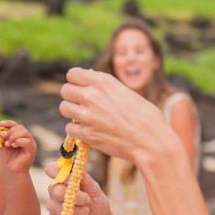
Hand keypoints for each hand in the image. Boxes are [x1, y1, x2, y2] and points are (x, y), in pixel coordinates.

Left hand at [0, 120, 36, 173]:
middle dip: (9, 131)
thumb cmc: (8, 157)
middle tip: (1, 136)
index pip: (14, 124)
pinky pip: (27, 141)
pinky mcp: (32, 149)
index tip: (0, 124)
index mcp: (19, 134)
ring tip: (7, 144)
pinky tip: (13, 145)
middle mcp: (26, 136)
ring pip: (24, 132)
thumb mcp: (0, 145)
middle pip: (19, 127)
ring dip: (13, 136)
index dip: (7, 123)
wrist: (12, 170)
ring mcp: (30, 142)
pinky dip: (19, 141)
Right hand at [44, 161, 110, 214]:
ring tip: (87, 211)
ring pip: (58, 207)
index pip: (51, 169)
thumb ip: (86, 179)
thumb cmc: (96, 202)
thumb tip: (79, 167)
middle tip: (87, 199)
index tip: (70, 177)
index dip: (56, 171)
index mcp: (63, 179)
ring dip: (78, 211)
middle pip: (55, 190)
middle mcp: (55, 191)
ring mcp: (52, 206)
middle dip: (75, 196)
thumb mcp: (95, 190)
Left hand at [59, 67, 174, 161]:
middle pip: (65, 90)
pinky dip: (77, 131)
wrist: (150, 140)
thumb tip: (90, 88)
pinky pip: (69, 129)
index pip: (72, 74)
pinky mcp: (86, 133)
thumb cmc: (144, 117)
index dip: (76, 82)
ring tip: (85, 117)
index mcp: (103, 81)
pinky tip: (89, 131)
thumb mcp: (125, 92)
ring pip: (64, 108)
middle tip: (82, 105)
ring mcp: (87, 115)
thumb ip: (105, 89)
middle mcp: (92, 95)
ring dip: (72, 113)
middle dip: (72, 97)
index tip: (81, 89)